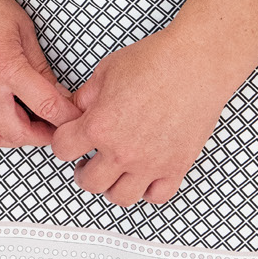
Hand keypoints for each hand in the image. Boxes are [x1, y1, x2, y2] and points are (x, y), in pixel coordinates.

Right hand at [0, 0, 77, 147]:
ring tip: (22, 119)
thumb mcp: (22, 27)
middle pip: (17, 134)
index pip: (48, 107)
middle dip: (40, 136)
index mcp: (6, 65)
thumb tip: (57, 94)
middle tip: (51, 128)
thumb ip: (39, 66)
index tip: (76, 120)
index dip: (68, 119)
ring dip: (9, 132)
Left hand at [49, 30, 230, 206]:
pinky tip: (143, 176)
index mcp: (100, 125)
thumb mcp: (105, 72)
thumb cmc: (154, 62)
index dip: (63, 141)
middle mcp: (123, 151)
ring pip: (121, 196)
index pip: (63, 149)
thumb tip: (75, 111)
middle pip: (89, 182)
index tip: (69, 138)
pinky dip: (147, 190)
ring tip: (113, 171)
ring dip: (112, 186)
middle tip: (87, 160)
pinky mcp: (176, 167)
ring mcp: (150, 163)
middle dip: (83, 170)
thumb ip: (85, 98)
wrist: (195, 64)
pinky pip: (157, 196)